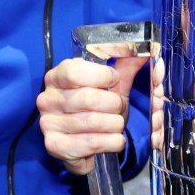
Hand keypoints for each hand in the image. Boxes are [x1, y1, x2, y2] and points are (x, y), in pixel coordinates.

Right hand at [38, 56, 145, 174]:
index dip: (102, 75)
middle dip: (114, 104)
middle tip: (119, 108)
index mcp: (56, 78)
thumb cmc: (96, 110)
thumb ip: (125, 67)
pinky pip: (92, 143)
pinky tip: (115, 140)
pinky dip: (112, 142)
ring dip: (115, 124)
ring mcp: (48, 123)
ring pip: (93, 121)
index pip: (74, 72)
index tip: (115, 80)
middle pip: (88, 98)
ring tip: (117, 124)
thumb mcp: (110, 87)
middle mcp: (48, 99)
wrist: (84, 145)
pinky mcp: (55, 146)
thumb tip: (146, 49)